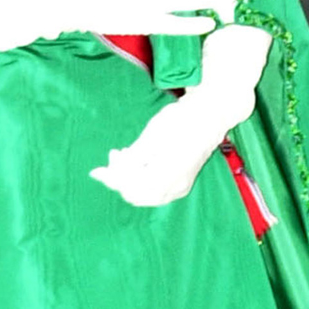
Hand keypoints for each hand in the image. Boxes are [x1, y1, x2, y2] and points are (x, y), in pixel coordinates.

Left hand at [90, 25, 272, 207]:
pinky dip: (142, 179)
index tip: (97, 169)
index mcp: (167, 176)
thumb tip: (110, 173)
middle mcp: (175, 187)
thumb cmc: (182, 119)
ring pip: (145, 194)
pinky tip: (138, 161)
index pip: (131, 188)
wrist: (211, 114)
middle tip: (114, 156)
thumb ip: (131, 159)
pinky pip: (155, 189)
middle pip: (137, 195)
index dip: (112, 179)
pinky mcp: (181, 183)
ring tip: (124, 155)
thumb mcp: (151, 136)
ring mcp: (180, 187)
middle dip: (120, 178)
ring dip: (130, 178)